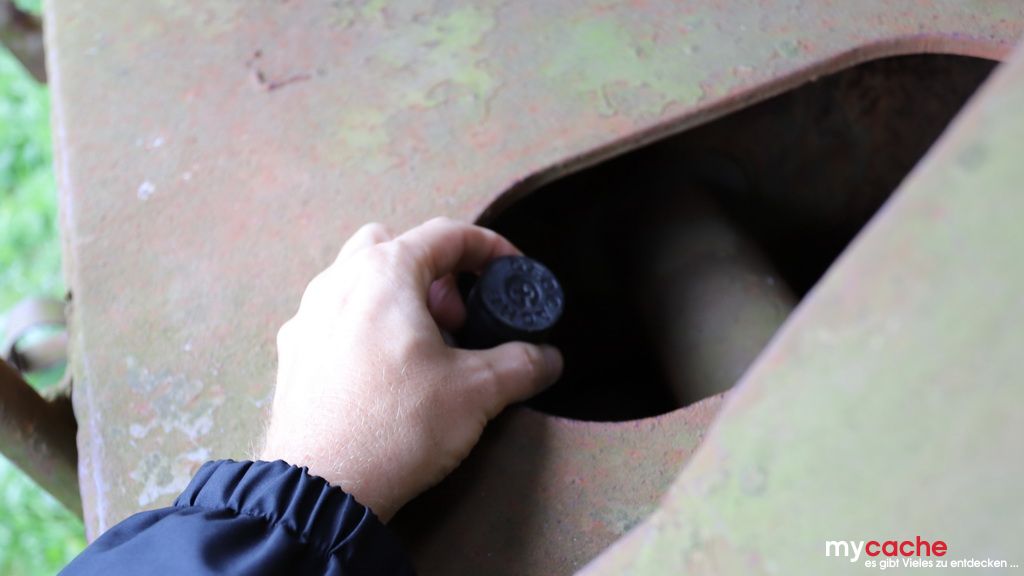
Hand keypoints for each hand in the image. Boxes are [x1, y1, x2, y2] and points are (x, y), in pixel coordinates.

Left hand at [261, 218, 562, 520]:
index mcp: (383, 274)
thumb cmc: (393, 427)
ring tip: (425, 346)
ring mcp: (307, 317)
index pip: (446, 234)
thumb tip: (546, 358)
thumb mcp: (476, 392)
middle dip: (435, 272)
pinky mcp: (294, 354)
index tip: (510, 269)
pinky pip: (335, 317)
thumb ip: (520, 364)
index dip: (489, 248)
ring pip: (359, 280)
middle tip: (460, 318)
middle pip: (395, 246)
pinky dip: (365, 325)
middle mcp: (337, 282)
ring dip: (398, 296)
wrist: (322, 489)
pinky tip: (384, 369)